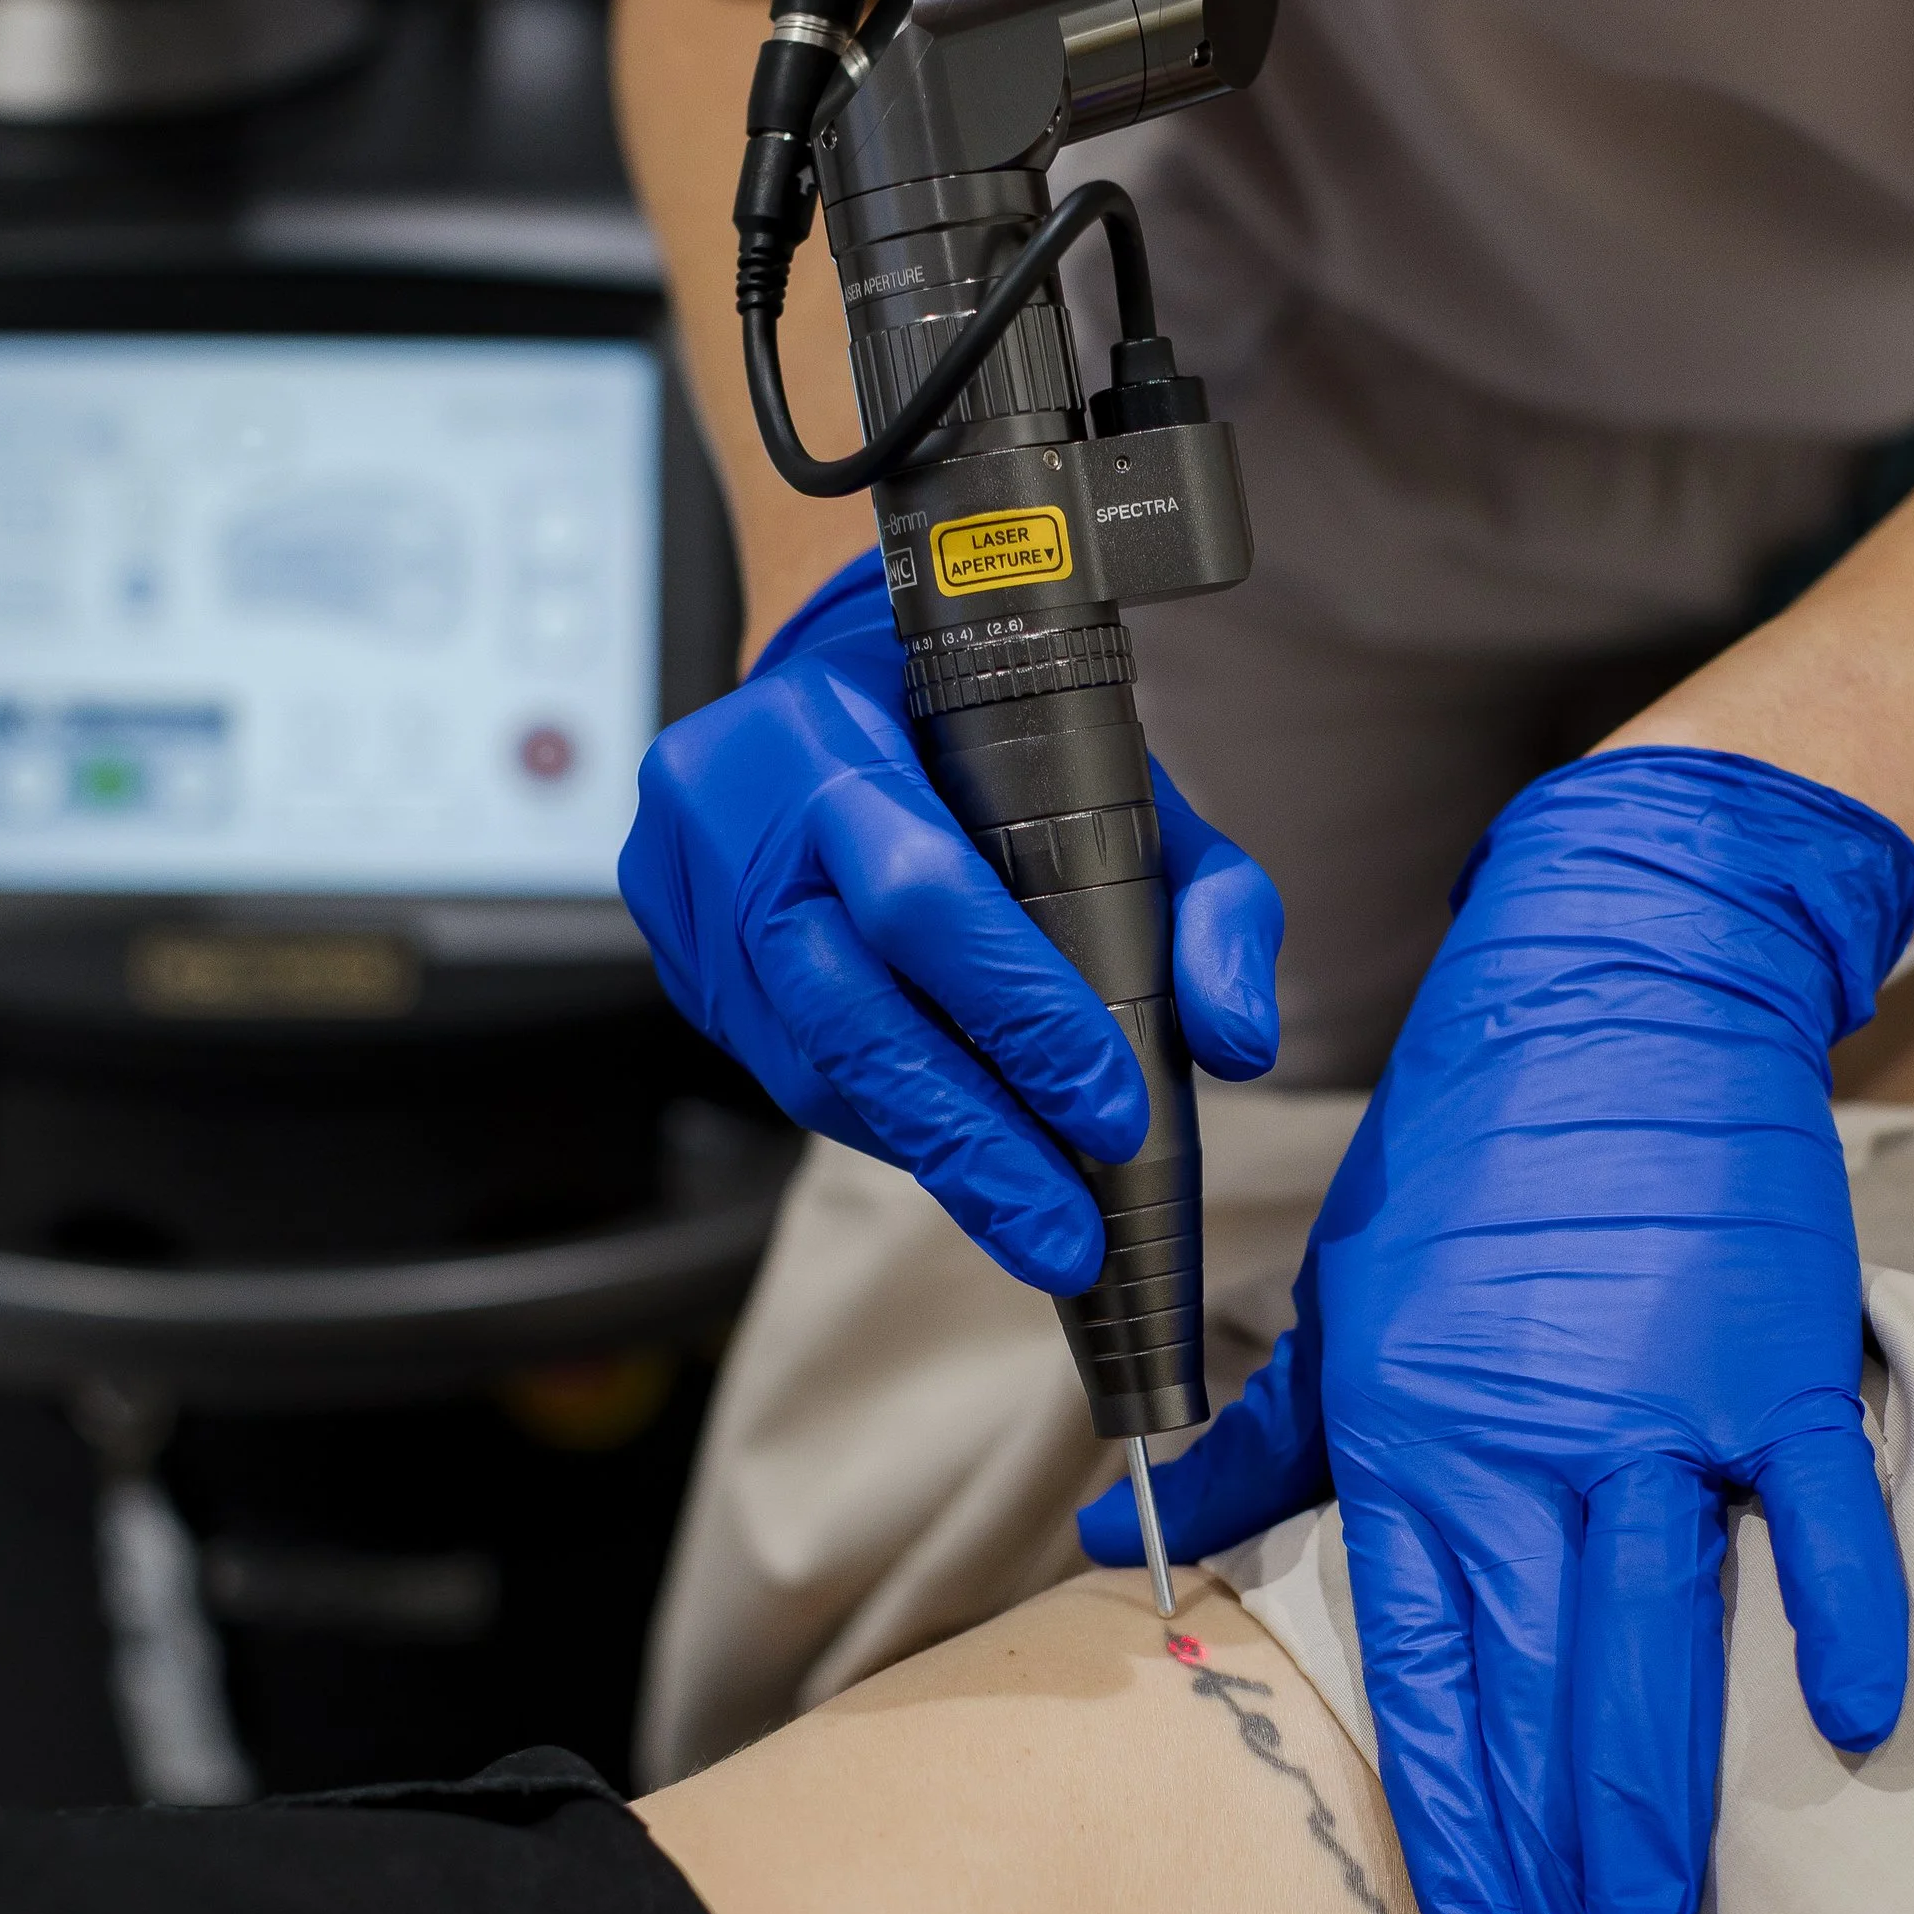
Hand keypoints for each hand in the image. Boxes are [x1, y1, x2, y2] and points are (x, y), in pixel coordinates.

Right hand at [620, 548, 1283, 1291]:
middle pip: (850, 1014)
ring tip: (1030, 1222)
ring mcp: (688, 891)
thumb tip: (1237, 1040)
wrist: (827, 674)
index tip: (1110, 1112)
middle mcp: (735, 810)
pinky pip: (781, 1067)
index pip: (923, 896)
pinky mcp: (675, 954)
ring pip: (809, 1063)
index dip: (1019, 1016)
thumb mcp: (1119, 774)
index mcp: (832, 733)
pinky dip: (882, 1119)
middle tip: (1065, 1240)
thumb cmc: (979, 729)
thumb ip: (1205, 896)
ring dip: (931, 1152)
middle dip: (972, 1142)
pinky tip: (956, 1150)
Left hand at [1081, 747, 1913, 1913]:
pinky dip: (1835, 1607)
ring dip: (1665, 1801)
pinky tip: (1840, 1725)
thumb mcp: (1335, 1296)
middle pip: (1544, 1689)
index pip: (1428, 1663)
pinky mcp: (1778, 1359)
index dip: (1452, 1811)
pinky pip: (1817, 1510)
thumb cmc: (1467, 1157)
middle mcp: (1537, 1435)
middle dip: (1559, 1860)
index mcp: (1420, 1429)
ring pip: (1659, 1637)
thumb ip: (1256, 1443)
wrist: (1615, 991)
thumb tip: (1108, 1531)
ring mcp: (1668, 1402)